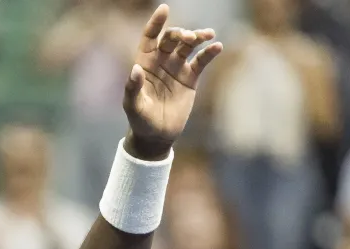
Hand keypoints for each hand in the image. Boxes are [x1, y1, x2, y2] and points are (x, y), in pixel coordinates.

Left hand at [122, 5, 222, 159]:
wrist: (157, 135)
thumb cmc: (140, 120)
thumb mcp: (133, 106)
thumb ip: (133, 87)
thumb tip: (136, 69)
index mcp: (144, 62)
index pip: (150, 37)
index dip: (156, 23)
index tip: (164, 9)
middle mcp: (161, 61)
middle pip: (171, 39)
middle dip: (180, 34)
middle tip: (188, 37)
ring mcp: (177, 67)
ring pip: (188, 46)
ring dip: (197, 38)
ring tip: (207, 35)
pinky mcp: (191, 78)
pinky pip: (201, 61)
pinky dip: (209, 53)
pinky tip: (217, 47)